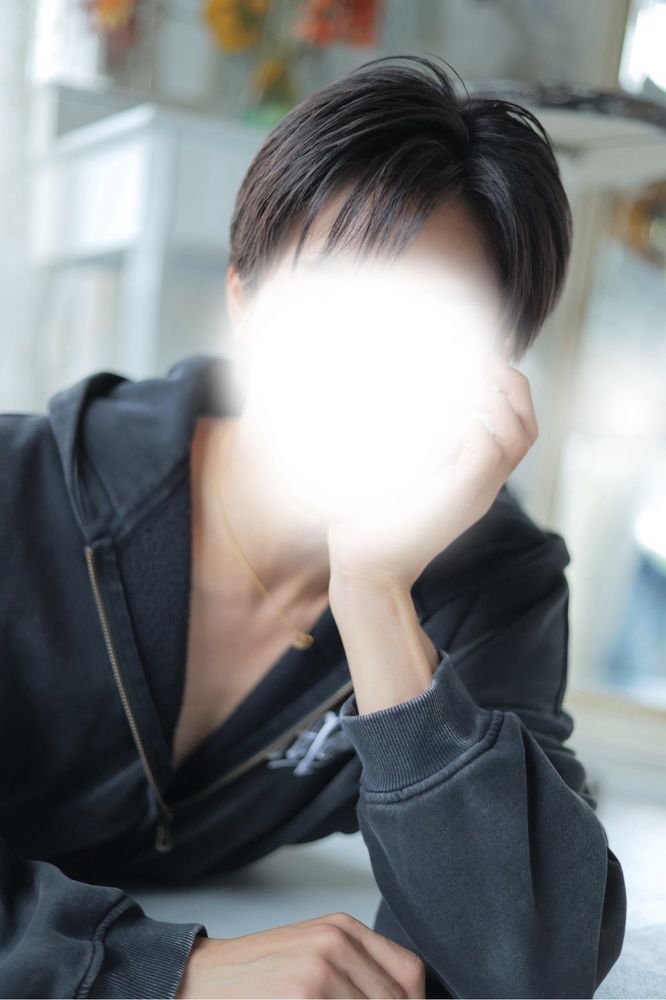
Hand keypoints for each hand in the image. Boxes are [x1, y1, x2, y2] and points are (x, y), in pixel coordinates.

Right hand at [175, 911, 424, 998]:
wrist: (198, 980)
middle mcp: (336, 943)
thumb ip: (357, 973)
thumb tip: (404, 998)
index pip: (409, 975)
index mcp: (343, 929)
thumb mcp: (312, 957)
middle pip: (394, 999)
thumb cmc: (255, 977)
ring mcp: (320, 972)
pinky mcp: (305, 997)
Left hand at [326, 354, 538, 590]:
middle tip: (483, 358)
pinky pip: (487, 450)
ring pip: (520, 435)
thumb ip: (413, 443)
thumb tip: (405, 397)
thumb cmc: (370, 520)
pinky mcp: (460, 497)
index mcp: (474, 478)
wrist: (366, 566)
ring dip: (493, 398)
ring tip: (464, 382)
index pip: (516, 426)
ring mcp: (476, 492)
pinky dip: (470, 423)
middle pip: (528, 427)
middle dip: (511, 384)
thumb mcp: (397, 472)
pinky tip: (442, 416)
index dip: (505, 388)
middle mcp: (484, 484)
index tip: (480, 357)